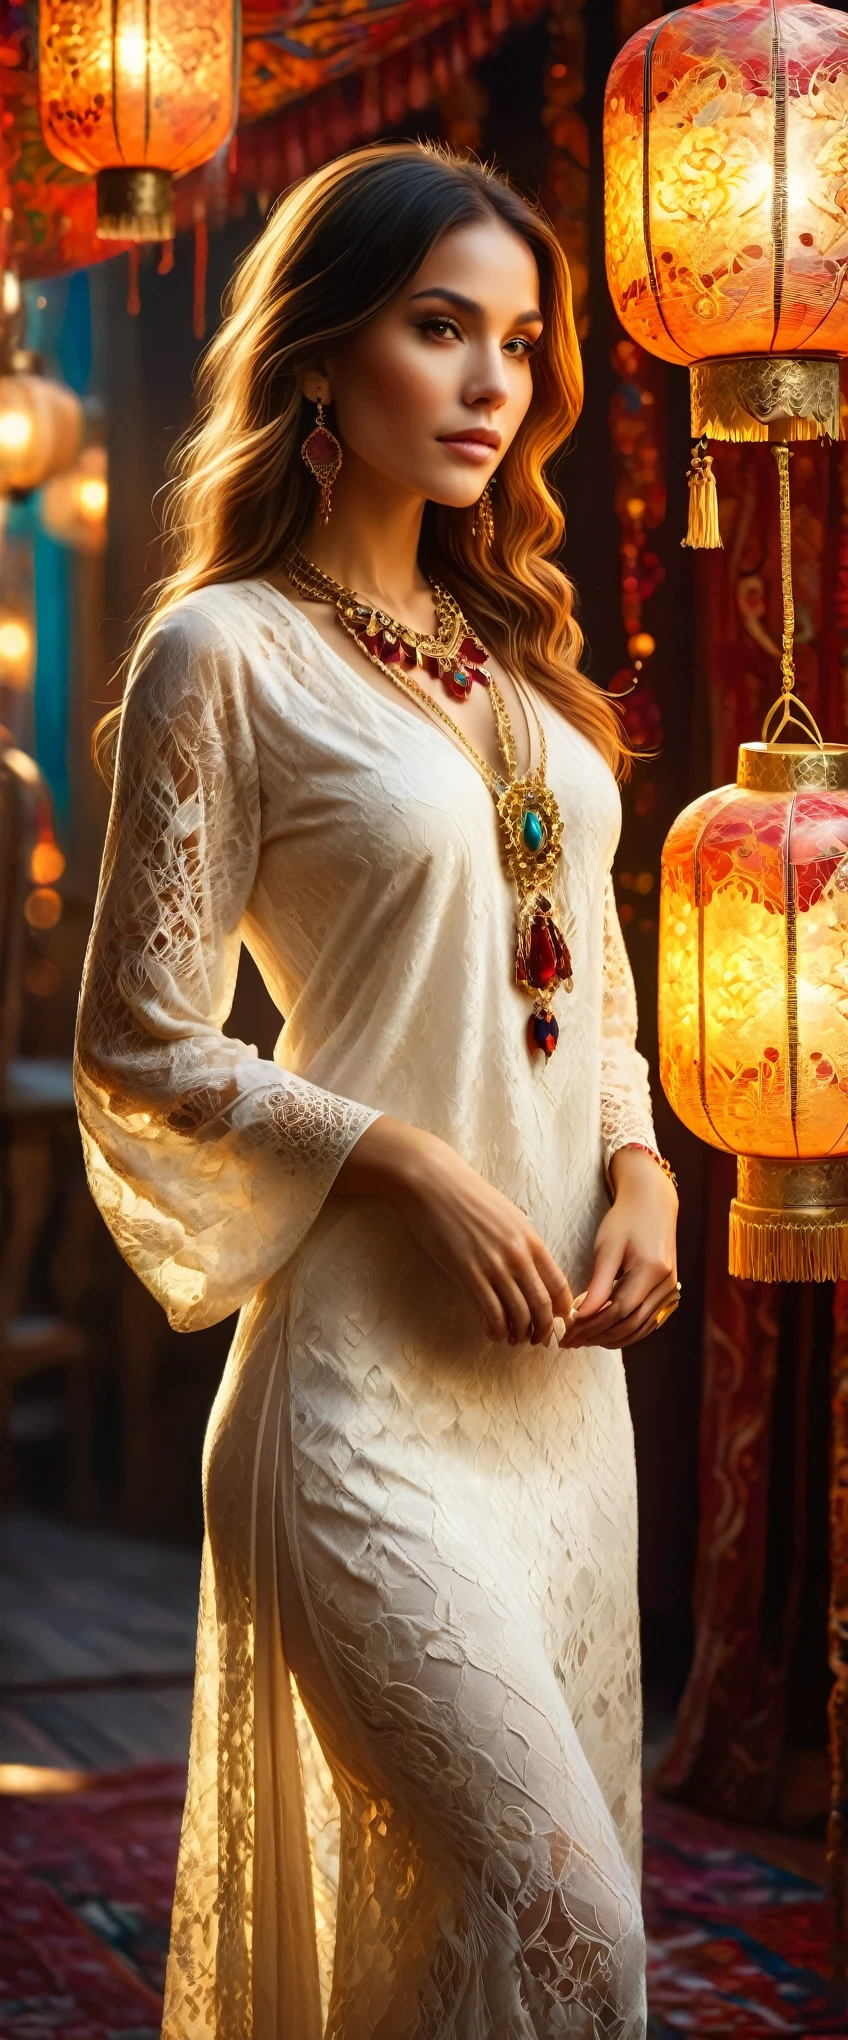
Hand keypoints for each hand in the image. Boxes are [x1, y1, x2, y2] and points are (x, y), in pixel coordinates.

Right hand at [335, 1116, 573, 1345]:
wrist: (433, 1183)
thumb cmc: (468, 1195)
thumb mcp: (508, 1214)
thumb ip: (522, 1241)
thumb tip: (530, 1265)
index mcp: (531, 1239)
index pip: (558, 1284)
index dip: (562, 1310)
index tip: (558, 1322)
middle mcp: (518, 1255)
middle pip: (542, 1305)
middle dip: (543, 1329)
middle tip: (538, 1341)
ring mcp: (494, 1265)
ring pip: (518, 1313)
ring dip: (519, 1333)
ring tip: (514, 1340)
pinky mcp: (468, 1273)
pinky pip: (491, 1312)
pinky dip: (496, 1329)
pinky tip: (493, 1333)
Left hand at [560, 1147, 677, 1350]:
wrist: (652, 1203)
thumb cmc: (626, 1220)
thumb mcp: (607, 1248)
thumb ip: (598, 1284)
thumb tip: (583, 1315)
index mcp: (652, 1270)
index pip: (620, 1310)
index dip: (593, 1325)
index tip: (568, 1332)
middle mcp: (665, 1284)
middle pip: (630, 1323)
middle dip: (598, 1336)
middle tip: (570, 1341)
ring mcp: (670, 1289)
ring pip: (641, 1327)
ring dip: (612, 1338)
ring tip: (584, 1340)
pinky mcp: (668, 1291)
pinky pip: (648, 1321)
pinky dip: (627, 1331)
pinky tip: (605, 1333)